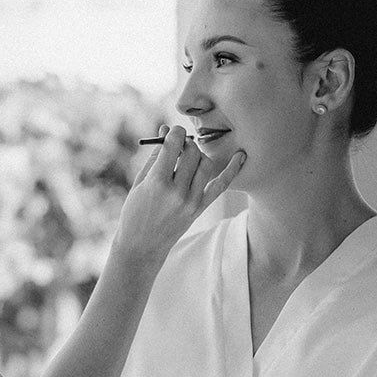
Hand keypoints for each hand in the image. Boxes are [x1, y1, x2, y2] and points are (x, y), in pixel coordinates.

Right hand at [114, 126, 244, 268]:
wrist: (142, 247)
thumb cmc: (135, 212)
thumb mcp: (139, 183)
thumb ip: (155, 156)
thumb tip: (166, 130)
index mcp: (157, 183)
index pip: (174, 146)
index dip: (175, 133)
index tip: (173, 132)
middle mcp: (178, 192)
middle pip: (192, 154)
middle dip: (186, 144)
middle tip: (179, 147)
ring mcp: (192, 202)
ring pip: (206, 164)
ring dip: (200, 155)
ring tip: (189, 159)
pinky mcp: (200, 209)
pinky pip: (221, 186)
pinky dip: (232, 170)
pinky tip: (241, 156)